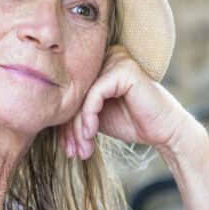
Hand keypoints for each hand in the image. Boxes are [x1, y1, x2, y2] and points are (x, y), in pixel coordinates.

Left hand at [59, 45, 198, 159]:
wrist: (165, 132)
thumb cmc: (131, 122)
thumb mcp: (94, 117)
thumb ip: (74, 110)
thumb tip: (42, 116)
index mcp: (96, 64)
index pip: (70, 94)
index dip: (64, 123)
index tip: (66, 148)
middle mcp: (105, 57)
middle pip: (74, 95)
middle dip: (70, 128)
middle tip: (72, 152)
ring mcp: (115, 60)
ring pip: (81, 97)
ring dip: (79, 128)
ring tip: (82, 149)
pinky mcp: (124, 70)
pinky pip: (94, 95)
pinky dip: (89, 117)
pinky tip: (91, 134)